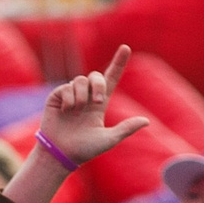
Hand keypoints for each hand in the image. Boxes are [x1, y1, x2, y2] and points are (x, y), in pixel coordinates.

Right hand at [32, 44, 148, 166]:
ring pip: (80, 80)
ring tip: (77, 110)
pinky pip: (66, 87)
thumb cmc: (84, 149)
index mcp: (99, 103)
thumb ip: (126, 129)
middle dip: (99, 84)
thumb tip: (147, 121)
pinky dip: (69, 98)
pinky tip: (66, 110)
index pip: (111, 78)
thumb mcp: (109, 139)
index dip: (118, 62)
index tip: (125, 48)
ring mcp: (71, 97)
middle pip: (96, 76)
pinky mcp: (56, 98)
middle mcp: (86, 97)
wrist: (60, 154)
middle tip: (98, 102)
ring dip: (82, 95)